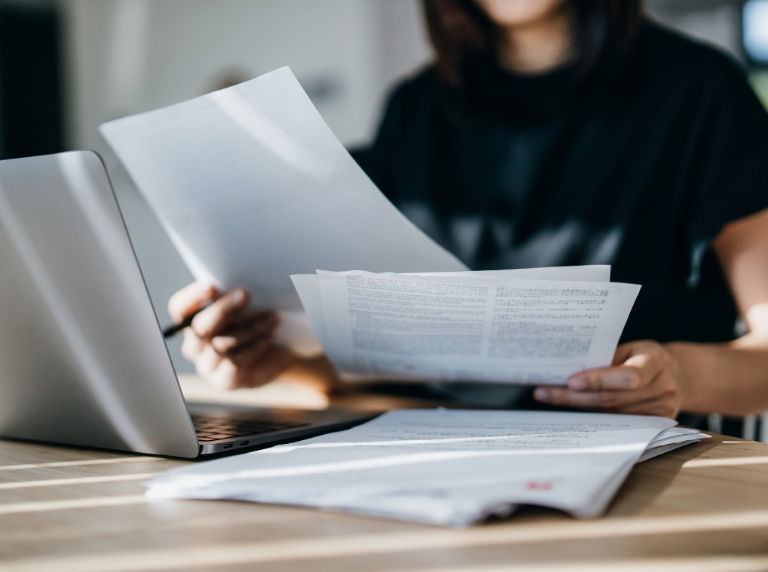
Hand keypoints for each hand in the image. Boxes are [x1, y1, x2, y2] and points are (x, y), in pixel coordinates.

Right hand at [168, 282, 294, 389]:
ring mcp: (206, 365)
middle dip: (222, 309)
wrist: (280, 352)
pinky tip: (270, 334)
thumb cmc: (260, 319)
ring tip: (273, 316)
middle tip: (245, 294)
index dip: (193, 297)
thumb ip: (235, 295)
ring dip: (250, 327)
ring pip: (221, 345)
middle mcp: (194, 345)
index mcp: (192, 321)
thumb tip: (238, 286)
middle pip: (199, 327)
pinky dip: (255, 345)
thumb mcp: (247, 304)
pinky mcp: (224, 381)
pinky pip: (235, 362)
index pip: (180, 308)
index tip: (213, 286)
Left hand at [533, 341, 683, 417]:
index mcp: (656, 361)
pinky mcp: (656, 425)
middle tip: (545, 393)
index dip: (599, 380)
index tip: (571, 381)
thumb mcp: (630, 348)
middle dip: (576, 397)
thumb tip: (567, 366)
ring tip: (551, 399)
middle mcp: (663, 388)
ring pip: (612, 414)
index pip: (628, 375)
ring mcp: (662, 410)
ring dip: (579, 408)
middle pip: (613, 399)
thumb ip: (606, 357)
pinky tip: (572, 411)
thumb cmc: (644, 357)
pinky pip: (618, 423)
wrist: (677, 375)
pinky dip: (593, 416)